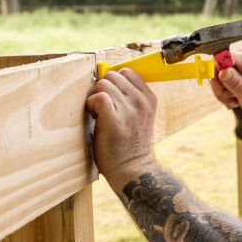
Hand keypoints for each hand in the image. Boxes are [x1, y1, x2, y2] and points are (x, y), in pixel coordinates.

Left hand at [85, 69, 157, 188]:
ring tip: (100, 115)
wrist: (132, 169)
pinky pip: (98, 97)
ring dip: (96, 98)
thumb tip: (107, 77)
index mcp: (149, 99)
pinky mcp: (114, 120)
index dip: (114, 83)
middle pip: (112, 76)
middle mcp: (141, 102)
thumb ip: (130, 97)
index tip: (113, 99)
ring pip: (103, 85)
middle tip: (104, 108)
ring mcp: (129, 110)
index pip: (127, 72)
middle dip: (104, 89)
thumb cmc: (130, 143)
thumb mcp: (140, 116)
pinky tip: (95, 117)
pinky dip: (92, 105)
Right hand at [210, 48, 241, 117]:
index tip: (223, 92)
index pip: (218, 59)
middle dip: (220, 88)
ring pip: (220, 74)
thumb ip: (234, 83)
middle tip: (231, 102)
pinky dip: (230, 89)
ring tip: (237, 101)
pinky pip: (227, 76)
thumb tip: (220, 71)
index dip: (215, 76)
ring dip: (225, 91)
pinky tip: (238, 98)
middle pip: (217, 68)